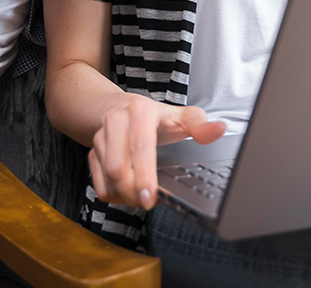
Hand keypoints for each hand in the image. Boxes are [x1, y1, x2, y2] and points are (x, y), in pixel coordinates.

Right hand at [87, 95, 225, 209]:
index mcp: (140, 111)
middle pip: (118, 167)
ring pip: (107, 178)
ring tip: (141, 195)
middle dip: (133, 191)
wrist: (116, 107)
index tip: (150, 198)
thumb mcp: (179, 116)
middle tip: (149, 201)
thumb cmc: (153, 117)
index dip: (144, 175)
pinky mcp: (91, 152)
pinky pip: (98, 184)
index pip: (140, 146)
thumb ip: (199, 125)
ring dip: (125, 195)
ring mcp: (100, 137)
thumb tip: (218, 129)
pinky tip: (128, 192)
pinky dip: (114, 196)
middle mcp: (116, 121)